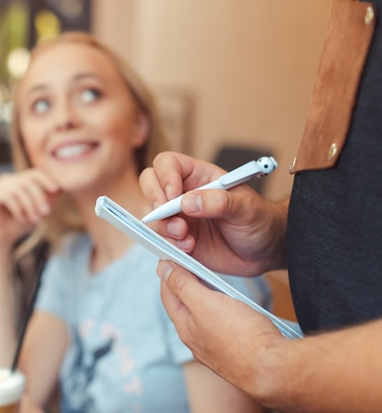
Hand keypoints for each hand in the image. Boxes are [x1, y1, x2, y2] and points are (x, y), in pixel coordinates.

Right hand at [0, 169, 60, 249]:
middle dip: (39, 197)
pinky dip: (18, 209)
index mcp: (17, 181)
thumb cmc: (18, 226)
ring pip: (19, 189)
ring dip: (29, 206)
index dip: (46, 180)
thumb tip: (61, 190)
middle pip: (28, 181)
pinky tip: (21, 220)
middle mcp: (6, 180)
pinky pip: (8, 197)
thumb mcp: (38, 212)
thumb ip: (48, 201)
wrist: (0, 240)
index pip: (34, 174)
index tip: (56, 190)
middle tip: (46, 214)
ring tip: (34, 221)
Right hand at [139, 152, 286, 275]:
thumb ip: (219, 202)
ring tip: (186, 238)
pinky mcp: (177, 240)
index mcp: (199, 176)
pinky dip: (168, 245)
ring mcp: (178, 217)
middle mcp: (183, 194)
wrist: (265, 252)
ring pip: (151, 215)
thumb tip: (187, 202)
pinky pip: (159, 239)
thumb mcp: (246, 208)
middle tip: (172, 219)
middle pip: (149, 184)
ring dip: (163, 227)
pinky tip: (189, 249)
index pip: (167, 164)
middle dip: (154, 201)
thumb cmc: (260, 221)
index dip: (165, 176)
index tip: (173, 196)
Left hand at [157, 259, 284, 395]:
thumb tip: (163, 269)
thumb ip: (183, 286)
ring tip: (213, 281)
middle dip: (186, 284)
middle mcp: (196, 340)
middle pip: (185, 306)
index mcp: (185, 328)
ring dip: (206, 298)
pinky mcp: (234, 352)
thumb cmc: (241, 338)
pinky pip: (221, 326)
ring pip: (204, 316)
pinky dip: (222, 311)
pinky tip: (233, 306)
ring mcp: (215, 348)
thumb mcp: (206, 303)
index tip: (171, 258)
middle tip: (192, 265)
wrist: (273, 370)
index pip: (168, 296)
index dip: (168, 274)